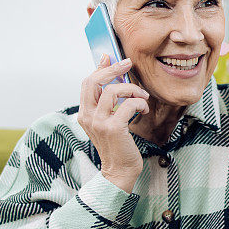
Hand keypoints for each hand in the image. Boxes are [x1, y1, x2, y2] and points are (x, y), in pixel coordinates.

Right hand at [77, 54, 149, 192]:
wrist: (119, 172)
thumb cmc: (118, 146)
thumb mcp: (109, 121)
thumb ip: (108, 103)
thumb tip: (114, 79)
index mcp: (85, 113)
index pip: (87, 83)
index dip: (99, 68)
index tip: (110, 57)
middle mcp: (87, 116)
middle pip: (94, 81)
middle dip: (113, 69)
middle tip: (128, 64)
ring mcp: (98, 122)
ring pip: (112, 90)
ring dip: (131, 89)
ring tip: (142, 97)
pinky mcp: (112, 128)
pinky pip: (128, 105)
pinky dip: (139, 104)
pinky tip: (143, 109)